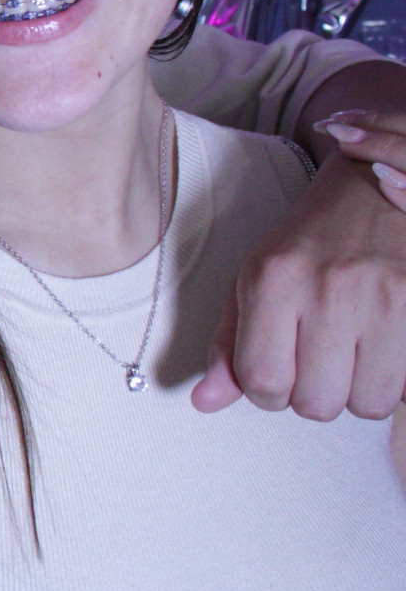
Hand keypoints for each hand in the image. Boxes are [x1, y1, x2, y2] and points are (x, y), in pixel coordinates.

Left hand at [195, 121, 405, 418]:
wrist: (374, 187)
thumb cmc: (309, 240)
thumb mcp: (255, 279)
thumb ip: (229, 344)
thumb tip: (204, 402)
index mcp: (274, 280)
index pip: (263, 382)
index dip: (267, 394)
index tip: (279, 376)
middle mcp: (328, 288)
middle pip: (316, 402)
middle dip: (312, 395)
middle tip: (317, 364)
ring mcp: (385, 296)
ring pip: (367, 403)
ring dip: (356, 393)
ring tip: (352, 358)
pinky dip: (393, 382)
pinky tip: (382, 353)